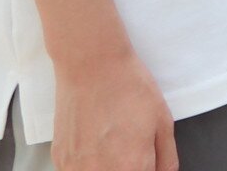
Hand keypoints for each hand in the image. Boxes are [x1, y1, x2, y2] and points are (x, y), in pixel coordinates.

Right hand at [51, 44, 177, 170]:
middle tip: (128, 147)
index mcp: (131, 167)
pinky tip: (94, 143)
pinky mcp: (60, 160)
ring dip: (107, 167)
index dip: (146, 169)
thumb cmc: (129, 88)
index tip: (145, 161)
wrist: (92, 66)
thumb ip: (166, 159)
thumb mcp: (163, 122)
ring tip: (111, 144)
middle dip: (128, 167)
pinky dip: (88, 164)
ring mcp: (76, 169)